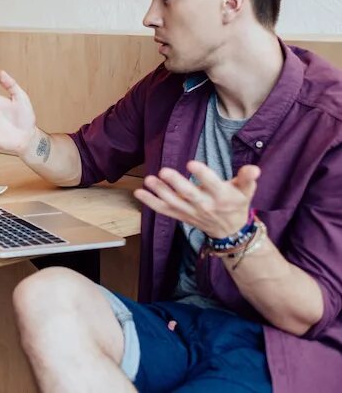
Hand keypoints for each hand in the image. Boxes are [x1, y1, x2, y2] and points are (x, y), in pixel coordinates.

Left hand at [134, 161, 258, 238]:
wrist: (230, 230)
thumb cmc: (236, 202)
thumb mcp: (246, 190)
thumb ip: (248, 178)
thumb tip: (254, 168)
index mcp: (222, 196)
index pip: (213, 184)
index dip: (203, 174)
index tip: (191, 163)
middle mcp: (205, 205)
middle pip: (189, 194)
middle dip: (176, 183)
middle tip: (164, 171)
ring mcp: (191, 212)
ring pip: (173, 203)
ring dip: (159, 191)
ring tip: (148, 179)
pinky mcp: (181, 215)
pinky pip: (164, 210)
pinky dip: (151, 202)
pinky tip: (138, 192)